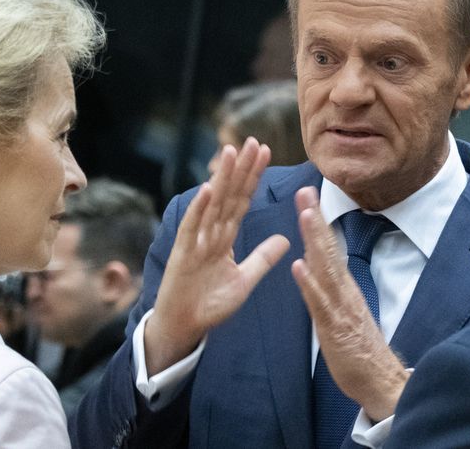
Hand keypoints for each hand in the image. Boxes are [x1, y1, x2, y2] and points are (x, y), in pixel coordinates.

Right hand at [144, 137, 290, 374]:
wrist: (185, 327)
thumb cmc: (210, 304)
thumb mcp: (245, 280)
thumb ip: (262, 258)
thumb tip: (286, 239)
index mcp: (224, 237)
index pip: (242, 201)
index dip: (253, 178)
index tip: (266, 154)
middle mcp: (210, 233)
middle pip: (229, 195)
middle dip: (241, 169)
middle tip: (253, 141)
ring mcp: (196, 241)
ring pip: (212, 204)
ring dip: (221, 178)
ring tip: (231, 152)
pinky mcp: (183, 254)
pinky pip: (193, 228)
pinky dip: (199, 209)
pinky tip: (207, 189)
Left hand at [291, 186, 409, 421]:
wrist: (379, 380)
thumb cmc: (359, 348)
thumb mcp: (343, 312)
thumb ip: (330, 289)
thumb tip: (315, 265)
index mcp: (344, 287)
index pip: (330, 247)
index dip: (318, 222)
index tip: (309, 195)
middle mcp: (344, 291)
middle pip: (329, 249)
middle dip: (316, 219)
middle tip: (306, 190)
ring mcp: (340, 308)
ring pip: (326, 268)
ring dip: (316, 241)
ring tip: (306, 215)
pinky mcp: (335, 328)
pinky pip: (320, 303)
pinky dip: (309, 284)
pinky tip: (299, 266)